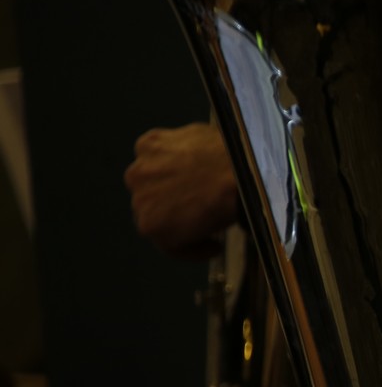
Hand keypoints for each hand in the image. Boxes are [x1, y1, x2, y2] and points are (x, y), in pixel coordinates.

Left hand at [124, 122, 238, 259]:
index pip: (156, 171)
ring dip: (184, 228)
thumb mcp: (204, 137)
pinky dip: (194, 250)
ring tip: (212, 232)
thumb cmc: (233, 156)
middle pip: (153, 197)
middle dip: (176, 205)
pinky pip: (172, 247)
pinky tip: (214, 246)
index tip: (194, 193)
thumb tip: (200, 163)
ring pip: (160, 222)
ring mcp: (141, 200)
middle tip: (203, 212)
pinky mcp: (151, 226)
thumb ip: (188, 150)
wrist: (239, 175)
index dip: (176, 184)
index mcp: (148, 146)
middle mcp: (137, 172)